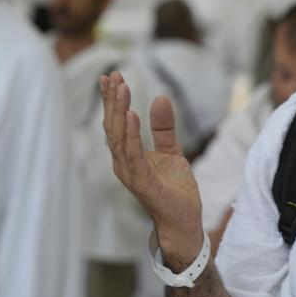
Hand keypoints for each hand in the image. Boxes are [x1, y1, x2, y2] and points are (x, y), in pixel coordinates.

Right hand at [101, 72, 203, 263]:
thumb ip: (163, 128)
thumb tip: (159, 98)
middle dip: (111, 100)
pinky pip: (133, 153)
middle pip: (112, 126)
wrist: (184, 221)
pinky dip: (131, 133)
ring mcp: (129, 173)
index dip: (113, 100)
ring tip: (121, 87)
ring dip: (119, 111)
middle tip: (112, 75)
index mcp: (128, 156)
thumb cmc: (175, 190)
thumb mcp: (172, 152)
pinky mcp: (141, 182)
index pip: (117, 123)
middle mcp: (123, 163)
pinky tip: (132, 114)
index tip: (112, 76)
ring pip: (118, 137)